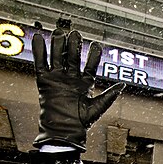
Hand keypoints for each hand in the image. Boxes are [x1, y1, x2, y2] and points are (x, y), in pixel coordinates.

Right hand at [32, 28, 124, 149]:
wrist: (63, 131)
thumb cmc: (80, 122)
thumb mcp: (97, 107)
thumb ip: (109, 95)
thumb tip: (123, 85)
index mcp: (84, 83)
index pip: (90, 64)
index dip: (93, 55)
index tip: (96, 45)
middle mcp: (71, 78)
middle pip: (72, 57)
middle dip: (73, 45)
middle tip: (75, 33)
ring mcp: (58, 78)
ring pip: (58, 57)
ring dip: (58, 45)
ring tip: (59, 32)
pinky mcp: (44, 81)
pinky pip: (41, 63)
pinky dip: (40, 51)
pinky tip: (39, 37)